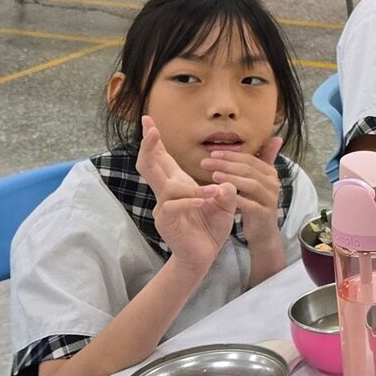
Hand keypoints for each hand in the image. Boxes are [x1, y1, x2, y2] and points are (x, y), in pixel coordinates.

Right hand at [137, 116, 235, 271]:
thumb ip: (227, 190)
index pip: (162, 157)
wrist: (204, 255)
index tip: (149, 120)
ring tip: (213, 192)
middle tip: (150, 129)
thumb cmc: (211, 226)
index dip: (155, 140)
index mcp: (178, 183)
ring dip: (190, 186)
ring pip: (165, 186)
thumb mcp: (225, 203)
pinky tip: (205, 202)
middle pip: (149, 165)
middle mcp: (167, 192)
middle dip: (149, 146)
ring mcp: (163, 207)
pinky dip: (191, 202)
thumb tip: (226, 183)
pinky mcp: (166, 221)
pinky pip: (174, 206)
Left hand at [200, 137, 282, 238]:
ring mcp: (270, 199)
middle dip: (225, 164)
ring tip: (212, 176)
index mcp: (270, 173)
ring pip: (250, 184)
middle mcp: (273, 184)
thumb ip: (264, 159)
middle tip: (205, 162)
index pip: (250, 159)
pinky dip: (234, 198)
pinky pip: (248, 204)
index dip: (231, 155)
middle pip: (248, 169)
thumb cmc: (255, 203)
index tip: (212, 153)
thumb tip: (276, 137)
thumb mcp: (258, 181)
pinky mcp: (264, 214)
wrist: (263, 232)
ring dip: (230, 178)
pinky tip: (219, 195)